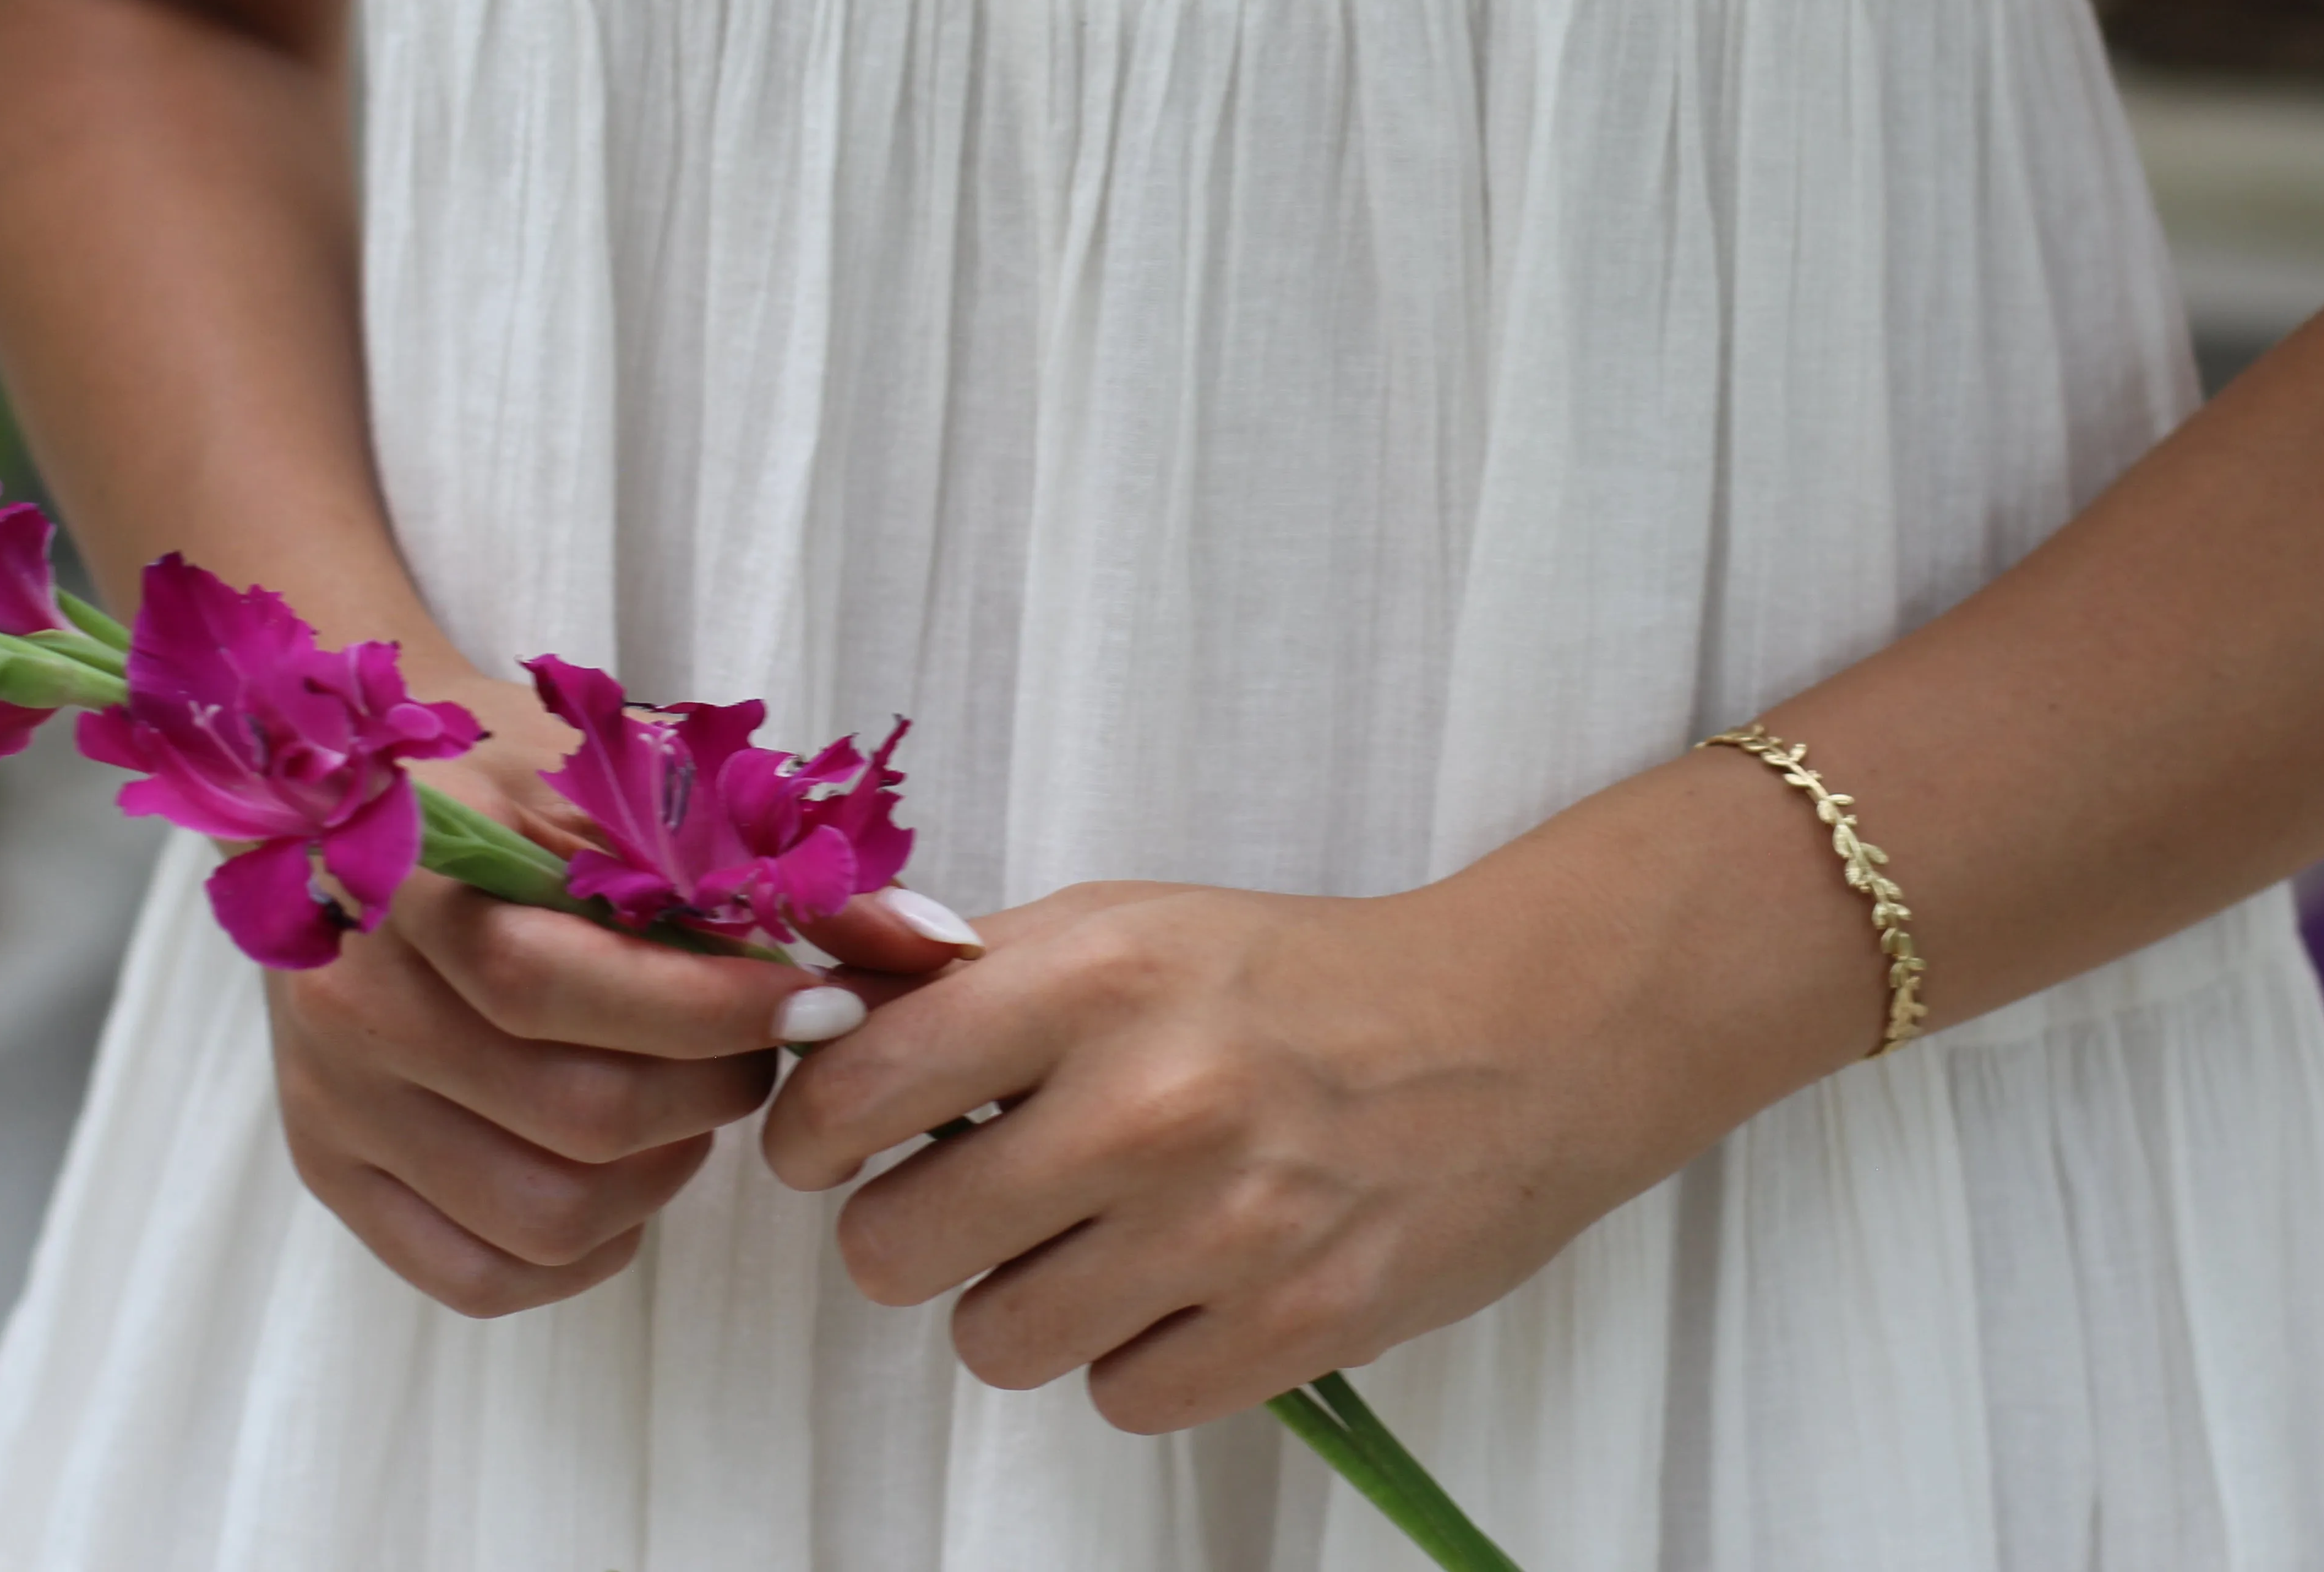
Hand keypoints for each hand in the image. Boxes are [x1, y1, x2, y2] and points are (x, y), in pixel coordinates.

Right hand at [266, 671, 979, 1315]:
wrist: (363, 790)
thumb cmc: (523, 779)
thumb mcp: (642, 781)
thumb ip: (785, 865)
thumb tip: (939, 948)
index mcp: (420, 883)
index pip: (574, 987)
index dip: (724, 1013)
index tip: (825, 1007)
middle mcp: (359, 1002)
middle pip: (577, 1114)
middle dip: (714, 1092)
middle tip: (758, 1050)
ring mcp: (335, 1096)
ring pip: (542, 1214)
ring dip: (660, 1176)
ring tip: (686, 1100)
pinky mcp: (329, 1166)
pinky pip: (476, 1273)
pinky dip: (581, 1247)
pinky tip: (621, 1170)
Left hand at [759, 760, 1873, 1431]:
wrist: (1513, 1037)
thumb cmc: (1295, 981)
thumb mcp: (1126, 925)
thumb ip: (962, 967)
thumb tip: (810, 985)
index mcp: (1096, 975)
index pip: (855, 1088)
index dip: (816, 1131)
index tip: (835, 1142)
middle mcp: (1152, 1099)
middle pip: (894, 1247)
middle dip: (914, 1231)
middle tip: (980, 1196)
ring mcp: (1228, 1224)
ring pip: (995, 1342)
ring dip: (1023, 1303)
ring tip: (1096, 1239)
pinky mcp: (1294, 1325)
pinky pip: (1118, 1399)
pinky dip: (1134, 1357)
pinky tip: (1182, 1284)